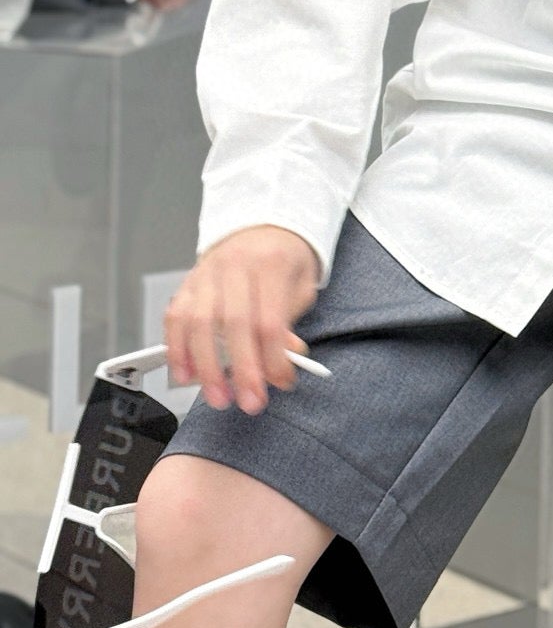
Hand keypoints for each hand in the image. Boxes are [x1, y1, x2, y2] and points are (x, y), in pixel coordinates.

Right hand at [164, 226, 321, 413]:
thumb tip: (283, 360)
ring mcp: (207, 273)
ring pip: (198, 323)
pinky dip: (177, 349)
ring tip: (217, 396)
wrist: (264, 225)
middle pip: (233, 325)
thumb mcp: (301, 285)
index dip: (273, 359)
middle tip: (248, 402)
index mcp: (270, 263)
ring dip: (206, 367)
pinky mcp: (188, 282)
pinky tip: (185, 373)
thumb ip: (290, 322)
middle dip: (240, 371)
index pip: (269, 320)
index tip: (279, 383)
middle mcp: (235, 266)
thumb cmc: (285, 258)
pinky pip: (175, 318)